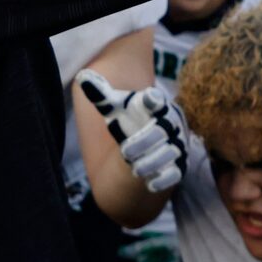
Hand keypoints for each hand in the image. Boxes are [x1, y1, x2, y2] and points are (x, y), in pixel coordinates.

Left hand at [79, 70, 189, 196]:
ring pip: (170, 152)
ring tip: (135, 169)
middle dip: (144, 141)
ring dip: (152, 162)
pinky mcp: (179, 163)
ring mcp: (177, 142)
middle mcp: (170, 122)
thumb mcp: (116, 108)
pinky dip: (164, 179)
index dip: (153, 100)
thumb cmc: (131, 118)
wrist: (149, 141)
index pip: (155, 100)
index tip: (149, 98)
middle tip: (124, 151)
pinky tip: (150, 184)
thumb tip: (82, 77)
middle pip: (162, 130)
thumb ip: (102, 96)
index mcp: (155, 105)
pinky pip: (176, 172)